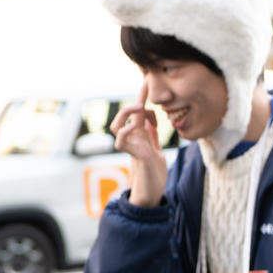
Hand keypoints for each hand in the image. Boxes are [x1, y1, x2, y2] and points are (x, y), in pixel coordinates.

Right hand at [109, 83, 166, 205]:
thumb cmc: (153, 172)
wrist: (152, 192)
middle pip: (123, 117)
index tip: (146, 80)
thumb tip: (150, 119)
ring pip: (117, 126)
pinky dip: (127, 131)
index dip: (141, 97)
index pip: (139, 113)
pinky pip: (121, 140)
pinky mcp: (134, 156)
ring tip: (139, 111)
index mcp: (139, 136)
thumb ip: (151, 135)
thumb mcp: (156, 149)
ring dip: (126, 115)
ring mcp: (131, 147)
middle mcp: (132, 140)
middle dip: (134, 104)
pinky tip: (136, 128)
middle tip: (146, 103)